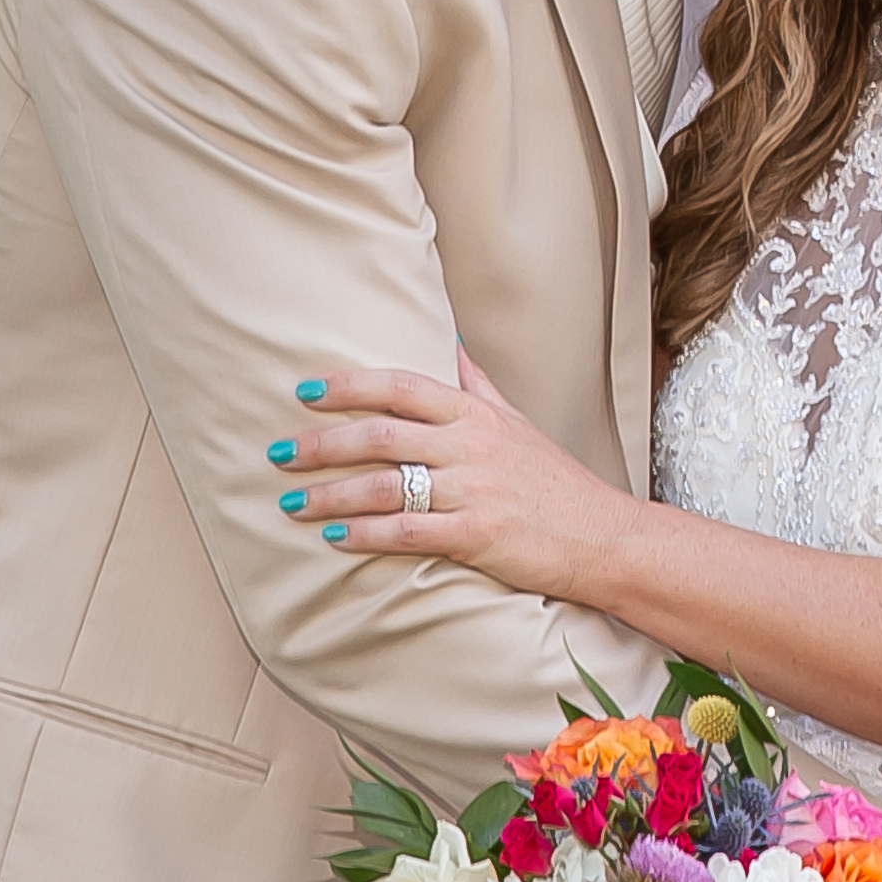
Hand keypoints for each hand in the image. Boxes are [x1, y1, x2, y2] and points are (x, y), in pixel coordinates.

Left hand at [274, 348, 629, 597]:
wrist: (602, 537)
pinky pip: (406, 532)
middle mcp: (471, 446)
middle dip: (321, 444)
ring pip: (384, 485)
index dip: (350, 385)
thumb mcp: (518, 422)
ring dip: (330, 494)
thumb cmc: (555, 482)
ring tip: (291, 502)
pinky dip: (363, 534)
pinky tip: (332, 536)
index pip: (402, 386)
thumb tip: (450, 344)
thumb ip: (476, 386)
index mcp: (476, 415)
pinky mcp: (476, 535)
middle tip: (278, 454)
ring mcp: (473, 490)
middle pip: (380, 433)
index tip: (306, 392)